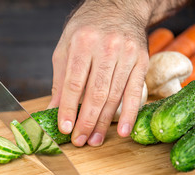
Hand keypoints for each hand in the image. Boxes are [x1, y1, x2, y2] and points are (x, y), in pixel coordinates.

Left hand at [48, 0, 149, 146]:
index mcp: (81, 43)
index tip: (65, 128)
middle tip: (79, 141)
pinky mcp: (141, 61)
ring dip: (103, 122)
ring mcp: (126, 54)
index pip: (73, 83)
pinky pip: (135, 92)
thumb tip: (52, 109)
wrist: (119, 7)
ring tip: (94, 140)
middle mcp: (105, 48)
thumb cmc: (86, 28)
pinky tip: (122, 131)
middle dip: (86, 121)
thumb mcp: (65, 47)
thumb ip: (59, 79)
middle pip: (95, 93)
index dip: (68, 109)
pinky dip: (129, 114)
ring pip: (113, 96)